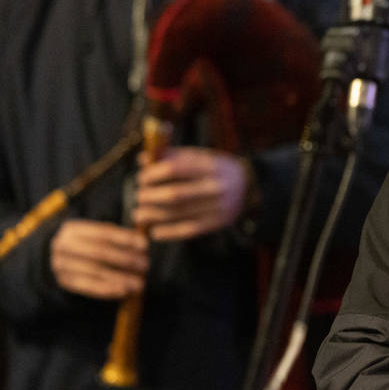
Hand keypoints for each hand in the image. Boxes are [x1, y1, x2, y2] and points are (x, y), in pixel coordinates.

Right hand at [49, 218, 148, 298]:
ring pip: (95, 272)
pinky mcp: (64, 282)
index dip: (125, 239)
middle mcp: (63, 246)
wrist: (59, 258)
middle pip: (99, 252)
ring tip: (139, 283)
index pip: (103, 232)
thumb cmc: (88, 243)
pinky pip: (88, 287)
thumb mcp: (96, 233)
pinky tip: (124, 292)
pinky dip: (108, 290)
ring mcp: (61, 265)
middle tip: (145, 265)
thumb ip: (116, 235)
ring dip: (120, 278)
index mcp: (73, 229)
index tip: (145, 245)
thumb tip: (142, 243)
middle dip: (125, 259)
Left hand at [132, 146, 251, 240]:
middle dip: (150, 197)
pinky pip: (188, 230)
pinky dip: (168, 233)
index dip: (153, 174)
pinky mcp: (216, 223)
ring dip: (153, 216)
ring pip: (178, 214)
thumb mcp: (201, 157)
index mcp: (210, 166)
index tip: (142, 178)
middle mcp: (215, 187)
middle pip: (175, 195)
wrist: (249, 187)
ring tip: (139, 215)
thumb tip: (143, 159)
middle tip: (139, 197)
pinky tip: (154, 232)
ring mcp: (217, 207)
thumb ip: (173, 157)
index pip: (175, 169)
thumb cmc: (216, 169)